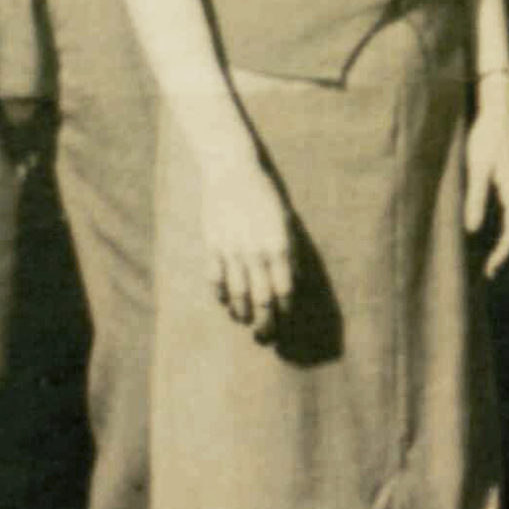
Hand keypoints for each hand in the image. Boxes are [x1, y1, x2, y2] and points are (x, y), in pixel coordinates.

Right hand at [195, 146, 294, 340]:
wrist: (232, 171)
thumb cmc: (265, 195)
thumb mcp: (286, 220)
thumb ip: (292, 251)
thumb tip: (296, 281)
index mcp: (279, 245)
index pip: (285, 289)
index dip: (285, 310)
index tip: (285, 321)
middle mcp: (256, 252)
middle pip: (262, 298)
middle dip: (265, 322)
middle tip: (266, 337)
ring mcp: (232, 250)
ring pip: (237, 293)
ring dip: (242, 311)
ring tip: (245, 320)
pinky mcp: (212, 245)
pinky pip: (214, 278)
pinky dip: (219, 293)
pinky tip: (224, 301)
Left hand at [464, 82, 508, 279]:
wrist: (500, 110)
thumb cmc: (487, 137)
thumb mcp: (477, 168)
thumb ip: (476, 198)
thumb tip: (472, 230)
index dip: (503, 252)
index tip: (491, 270)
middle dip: (504, 250)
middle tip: (489, 270)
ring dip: (504, 238)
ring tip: (490, 256)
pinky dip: (504, 224)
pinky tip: (491, 228)